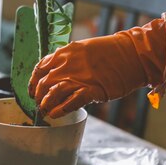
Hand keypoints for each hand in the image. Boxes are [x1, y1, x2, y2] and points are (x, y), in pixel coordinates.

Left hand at [28, 15, 165, 117]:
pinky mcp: (90, 90)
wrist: (132, 54)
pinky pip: (69, 103)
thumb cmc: (111, 52)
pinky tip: (56, 115)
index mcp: (65, 52)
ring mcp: (78, 77)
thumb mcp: (84, 49)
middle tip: (40, 104)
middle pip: (43, 83)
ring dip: (46, 105)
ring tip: (46, 112)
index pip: (40, 68)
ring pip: (52, 93)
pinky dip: (60, 110)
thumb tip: (58, 73)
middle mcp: (67, 64)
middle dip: (39, 96)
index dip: (33, 82)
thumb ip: (69, 60)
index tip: (33, 91)